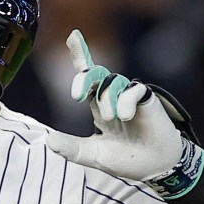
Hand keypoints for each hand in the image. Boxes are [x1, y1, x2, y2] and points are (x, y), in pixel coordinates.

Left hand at [47, 30, 202, 197]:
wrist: (155, 167)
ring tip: (112, 119)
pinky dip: (125, 101)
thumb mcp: (93, 155)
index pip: (88, 77)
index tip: (73, 35)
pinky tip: (125, 116)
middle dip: (84, 78)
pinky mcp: (147, 100)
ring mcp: (130, 97)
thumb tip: (49, 140)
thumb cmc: (126, 159)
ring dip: (107, 100)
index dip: (81, 55)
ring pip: (112, 82)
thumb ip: (71, 148)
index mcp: (99, 106)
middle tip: (76, 96)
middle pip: (97, 73)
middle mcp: (113, 97)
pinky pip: (133, 90)